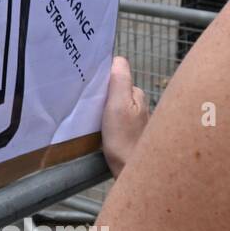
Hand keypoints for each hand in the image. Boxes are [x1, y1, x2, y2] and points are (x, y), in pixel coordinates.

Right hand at [102, 56, 148, 176]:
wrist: (132, 172)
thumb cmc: (123, 140)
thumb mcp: (118, 106)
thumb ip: (119, 81)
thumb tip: (117, 58)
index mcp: (137, 94)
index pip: (118, 73)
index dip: (103, 76)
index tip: (91, 86)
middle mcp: (140, 103)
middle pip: (116, 88)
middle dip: (103, 92)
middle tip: (89, 103)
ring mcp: (136, 118)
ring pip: (115, 103)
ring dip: (104, 106)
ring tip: (93, 116)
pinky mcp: (131, 132)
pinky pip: (116, 117)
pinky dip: (108, 119)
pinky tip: (101, 128)